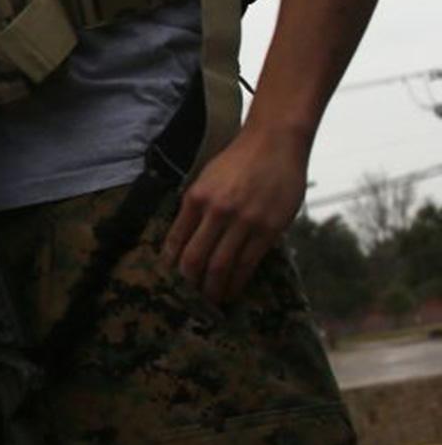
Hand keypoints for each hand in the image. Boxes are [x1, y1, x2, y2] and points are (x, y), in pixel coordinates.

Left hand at [161, 119, 307, 304]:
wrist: (274, 143)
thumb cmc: (238, 161)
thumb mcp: (206, 179)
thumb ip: (196, 208)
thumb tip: (184, 239)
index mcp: (195, 198)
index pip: (175, 240)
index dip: (171, 264)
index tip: (169, 278)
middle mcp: (216, 211)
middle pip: (195, 259)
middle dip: (189, 283)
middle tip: (188, 297)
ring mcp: (244, 221)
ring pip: (221, 265)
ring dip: (213, 288)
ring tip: (210, 301)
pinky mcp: (269, 229)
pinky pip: (249, 262)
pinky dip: (238, 280)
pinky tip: (233, 289)